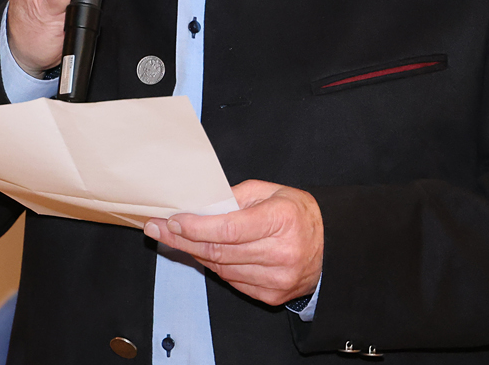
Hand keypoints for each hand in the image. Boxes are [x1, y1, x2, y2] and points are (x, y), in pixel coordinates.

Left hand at [143, 180, 323, 306]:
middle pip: (220, 251)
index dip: (196, 227)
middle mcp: (281, 253)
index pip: (229, 229)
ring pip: (222, 269)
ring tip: (178, 239)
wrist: (331, 247)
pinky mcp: (272, 296)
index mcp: (282, 220)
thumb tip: (199, 207)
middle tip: (158, 229)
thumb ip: (235, 197)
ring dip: (196, 254)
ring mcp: (278, 279)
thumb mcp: (271, 192)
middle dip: (183, 240)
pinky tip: (208, 253)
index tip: (172, 221)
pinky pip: (233, 281)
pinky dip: (217, 267)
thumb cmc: (297, 213)